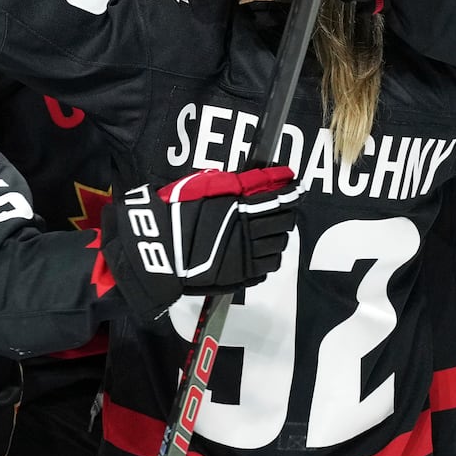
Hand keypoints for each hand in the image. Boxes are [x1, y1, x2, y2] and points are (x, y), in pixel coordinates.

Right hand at [99, 166, 299, 318]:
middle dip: (286, 215)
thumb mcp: (206, 186)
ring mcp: (246, 258)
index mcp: (242, 209)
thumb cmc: (177, 212)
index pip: (279, 200)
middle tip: (280, 210)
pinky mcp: (240, 277)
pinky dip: (267, 258)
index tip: (297, 189)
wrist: (158, 250)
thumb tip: (269, 178)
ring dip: (278, 237)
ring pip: (279, 248)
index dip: (292, 193)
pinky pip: (267, 268)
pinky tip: (257, 251)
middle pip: (284, 224)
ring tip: (268, 232)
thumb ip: (240, 183)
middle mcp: (249, 234)